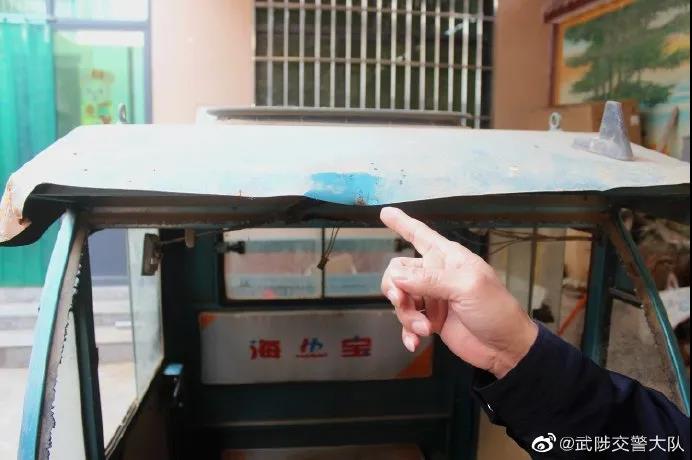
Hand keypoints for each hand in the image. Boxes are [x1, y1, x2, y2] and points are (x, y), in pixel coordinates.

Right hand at [380, 207, 537, 378]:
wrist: (505, 348)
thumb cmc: (495, 310)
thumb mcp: (466, 287)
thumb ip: (430, 280)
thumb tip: (396, 278)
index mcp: (448, 258)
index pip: (420, 234)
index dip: (402, 223)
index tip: (385, 213)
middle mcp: (436, 275)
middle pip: (398, 271)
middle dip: (395, 288)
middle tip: (401, 301)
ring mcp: (433, 298)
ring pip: (400, 298)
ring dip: (407, 315)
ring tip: (424, 329)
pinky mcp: (431, 320)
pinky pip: (407, 322)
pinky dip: (408, 332)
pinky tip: (414, 342)